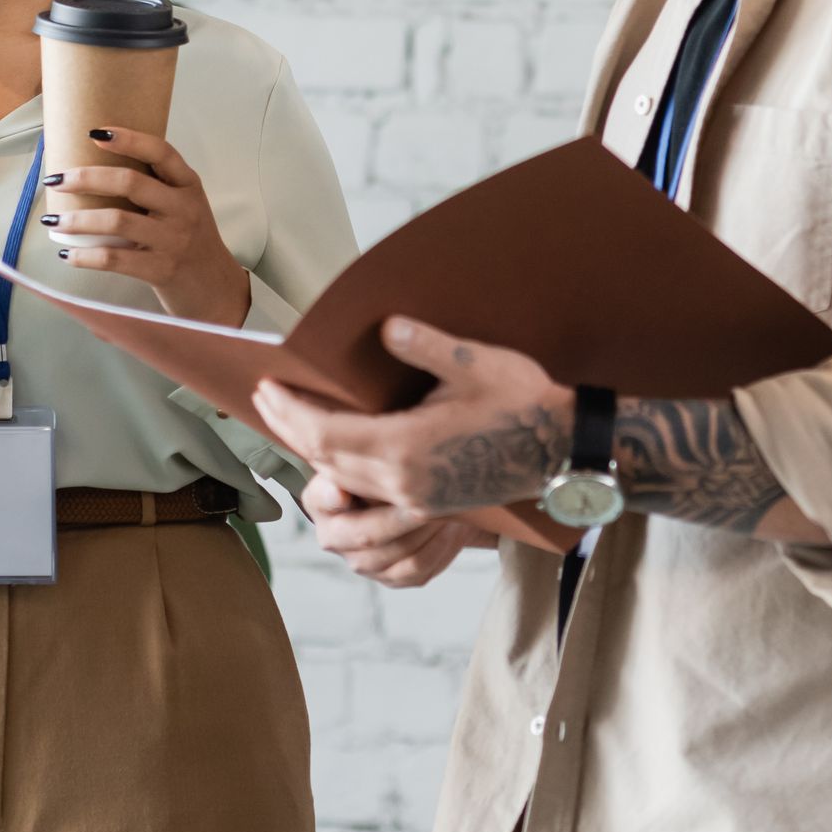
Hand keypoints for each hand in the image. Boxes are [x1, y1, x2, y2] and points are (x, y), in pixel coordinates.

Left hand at [41, 126, 250, 325]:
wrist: (215, 289)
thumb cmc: (190, 241)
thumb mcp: (184, 206)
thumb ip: (156, 187)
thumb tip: (96, 168)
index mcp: (188, 185)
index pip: (161, 152)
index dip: (129, 139)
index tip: (94, 133)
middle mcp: (183, 209)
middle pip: (129, 182)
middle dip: (85, 178)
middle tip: (55, 180)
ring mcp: (173, 240)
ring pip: (117, 220)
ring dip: (77, 219)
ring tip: (53, 220)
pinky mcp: (161, 270)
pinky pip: (115, 259)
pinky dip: (85, 256)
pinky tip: (67, 254)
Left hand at [254, 317, 573, 515]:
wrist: (565, 451)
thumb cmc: (525, 403)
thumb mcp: (476, 364)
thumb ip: (426, 346)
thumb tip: (386, 327)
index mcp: (407, 449)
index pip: (325, 434)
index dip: (290, 411)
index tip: (266, 387)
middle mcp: (404, 482)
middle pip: (326, 460)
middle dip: (290, 429)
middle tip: (267, 399)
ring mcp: (416, 499)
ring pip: (345, 479)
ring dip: (312, 452)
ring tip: (292, 423)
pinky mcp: (430, 504)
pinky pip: (369, 492)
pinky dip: (343, 469)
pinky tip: (337, 451)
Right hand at [299, 469, 480, 588]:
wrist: (420, 493)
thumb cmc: (393, 463)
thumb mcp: (375, 450)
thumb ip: (364, 453)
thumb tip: (353, 469)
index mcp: (320, 500)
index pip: (321, 498)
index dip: (331, 496)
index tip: (343, 492)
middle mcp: (333, 536)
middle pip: (365, 533)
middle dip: (401, 516)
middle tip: (429, 497)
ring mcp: (362, 562)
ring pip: (396, 555)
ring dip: (426, 532)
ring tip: (448, 508)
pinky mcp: (391, 578)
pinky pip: (417, 569)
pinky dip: (439, 548)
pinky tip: (453, 527)